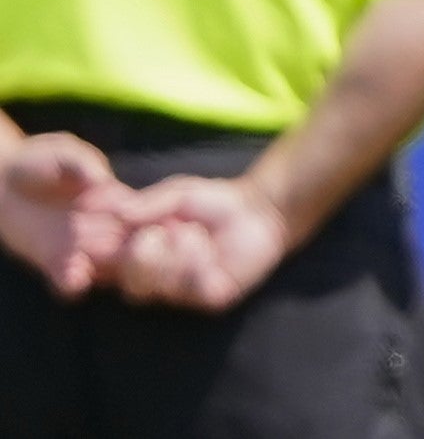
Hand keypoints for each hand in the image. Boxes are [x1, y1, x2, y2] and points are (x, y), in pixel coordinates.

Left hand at [0, 133, 131, 297]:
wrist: (2, 180)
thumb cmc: (38, 159)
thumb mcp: (64, 152)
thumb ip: (83, 164)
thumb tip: (103, 180)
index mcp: (113, 196)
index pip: (136, 212)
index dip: (138, 219)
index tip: (130, 220)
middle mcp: (101, 224)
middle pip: (124, 243)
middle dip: (123, 249)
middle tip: (112, 247)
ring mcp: (77, 245)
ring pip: (102, 266)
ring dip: (102, 269)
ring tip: (91, 262)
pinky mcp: (52, 260)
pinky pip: (69, 280)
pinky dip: (73, 283)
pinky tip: (71, 278)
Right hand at [108, 175, 292, 311]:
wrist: (262, 208)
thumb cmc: (215, 200)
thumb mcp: (177, 194)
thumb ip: (146, 204)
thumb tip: (111, 211)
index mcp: (144, 254)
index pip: (109, 269)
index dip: (96, 263)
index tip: (93, 246)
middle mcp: (161, 278)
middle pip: (131, 285)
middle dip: (140, 256)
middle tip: (160, 231)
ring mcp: (185, 291)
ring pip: (156, 288)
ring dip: (173, 255)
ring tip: (194, 234)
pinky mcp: (211, 297)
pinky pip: (190, 291)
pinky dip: (195, 266)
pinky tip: (208, 250)